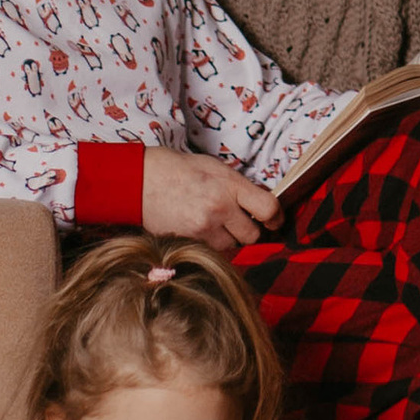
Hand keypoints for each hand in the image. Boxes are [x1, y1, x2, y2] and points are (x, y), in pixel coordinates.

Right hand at [140, 147, 280, 248]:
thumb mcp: (216, 168)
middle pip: (252, 235)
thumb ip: (239, 187)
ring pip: (232, 247)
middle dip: (250, 230)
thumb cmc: (181, 170)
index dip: (276, 218)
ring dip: (230, 239)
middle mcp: (219, 208)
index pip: (268, 208)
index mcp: (229, 185)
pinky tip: (202, 230)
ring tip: (217, 224)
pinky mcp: (188, 242)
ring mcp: (203, 228)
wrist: (142, 180)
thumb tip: (260, 204)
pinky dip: (211, 245)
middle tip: (240, 222)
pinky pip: (212, 251)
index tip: (274, 220)